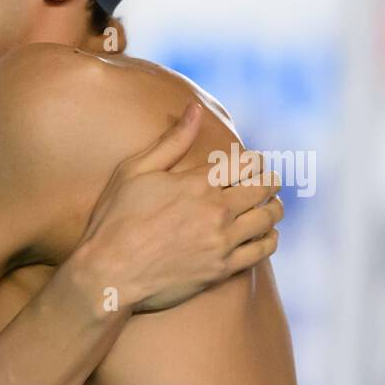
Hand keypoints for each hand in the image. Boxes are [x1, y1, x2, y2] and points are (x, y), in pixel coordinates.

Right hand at [69, 103, 283, 312]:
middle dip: (270, 180)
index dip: (255, 160)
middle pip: (263, 187)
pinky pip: (262, 251)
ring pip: (268, 218)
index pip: (247, 162)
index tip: (254, 162)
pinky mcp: (222, 270)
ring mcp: (222, 242)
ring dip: (274, 208)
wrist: (109, 275)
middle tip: (270, 181)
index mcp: (197, 183)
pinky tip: (266, 235)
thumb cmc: (115, 220)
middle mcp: (216, 210)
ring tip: (272, 205)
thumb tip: (195, 108)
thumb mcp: (135, 171)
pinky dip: (270, 239)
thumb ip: (172, 141)